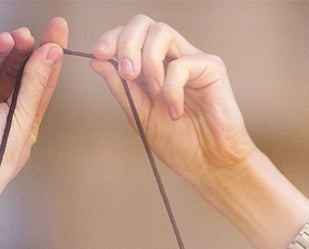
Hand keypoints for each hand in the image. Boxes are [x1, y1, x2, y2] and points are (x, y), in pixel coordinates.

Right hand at [0, 18, 68, 194]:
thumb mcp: (22, 118)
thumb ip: (34, 83)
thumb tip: (53, 51)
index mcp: (23, 120)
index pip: (38, 81)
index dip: (48, 55)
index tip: (57, 28)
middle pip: (13, 72)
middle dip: (21, 51)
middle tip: (26, 33)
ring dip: (0, 53)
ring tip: (9, 39)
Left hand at [90, 15, 257, 186]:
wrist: (208, 165)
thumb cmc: (179, 145)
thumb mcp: (139, 116)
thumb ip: (121, 88)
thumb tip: (97, 61)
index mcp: (153, 67)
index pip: (130, 36)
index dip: (112, 39)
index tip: (99, 54)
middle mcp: (172, 57)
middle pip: (144, 24)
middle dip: (127, 44)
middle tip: (127, 74)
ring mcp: (192, 60)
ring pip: (162, 32)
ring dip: (149, 62)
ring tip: (153, 94)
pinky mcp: (212, 67)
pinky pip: (181, 64)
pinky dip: (171, 89)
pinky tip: (175, 112)